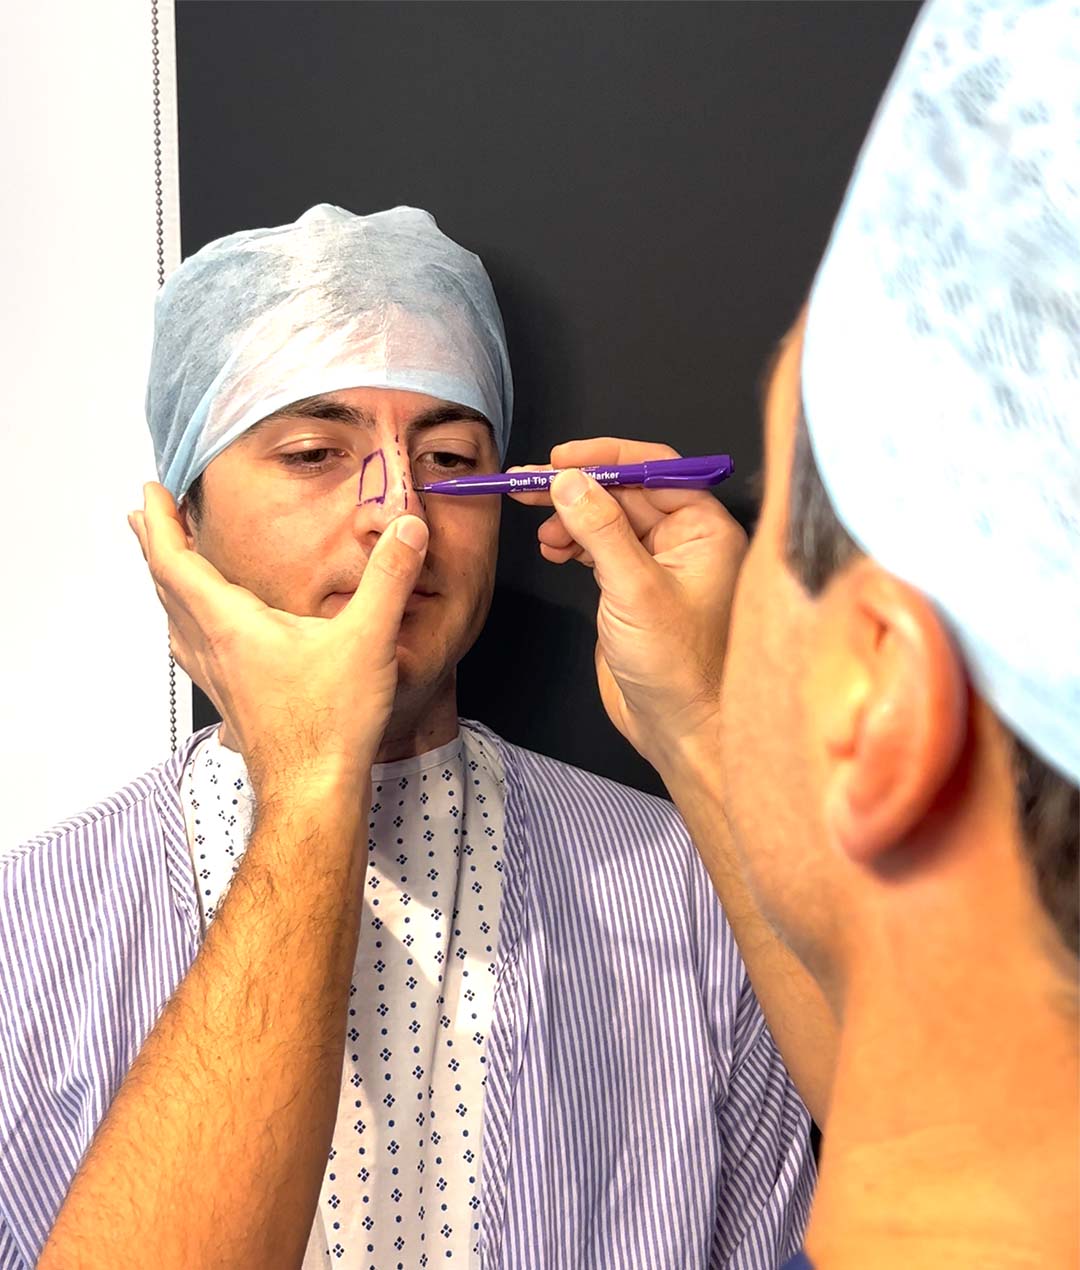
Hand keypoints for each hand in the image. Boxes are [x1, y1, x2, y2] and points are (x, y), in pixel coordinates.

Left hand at [129, 483, 427, 799]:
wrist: (313, 792)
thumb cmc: (330, 725)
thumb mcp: (368, 639)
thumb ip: (387, 580)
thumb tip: (406, 529)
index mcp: (233, 625)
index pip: (177, 562)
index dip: (162, 523)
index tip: (152, 492)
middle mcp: (215, 649)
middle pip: (167, 587)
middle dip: (157, 545)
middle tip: (148, 515)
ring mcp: (220, 679)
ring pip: (175, 622)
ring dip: (167, 586)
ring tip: (167, 567)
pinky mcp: (234, 702)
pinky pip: (193, 652)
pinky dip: (186, 625)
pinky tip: (203, 636)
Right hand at [509, 440, 746, 771]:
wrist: (678, 729)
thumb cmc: (680, 670)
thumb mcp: (635, 590)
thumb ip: (600, 531)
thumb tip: (569, 482)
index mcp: (704, 529)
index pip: (655, 470)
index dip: (606, 458)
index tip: (561, 458)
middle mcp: (686, 540)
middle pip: (625, 492)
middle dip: (577, 487)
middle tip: (528, 483)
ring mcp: (658, 564)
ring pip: (607, 518)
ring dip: (570, 516)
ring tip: (541, 529)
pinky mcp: (633, 588)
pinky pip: (600, 546)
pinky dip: (573, 542)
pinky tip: (553, 548)